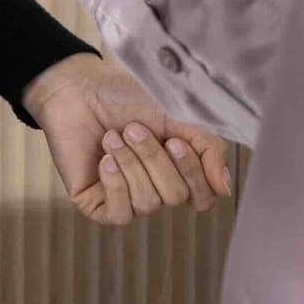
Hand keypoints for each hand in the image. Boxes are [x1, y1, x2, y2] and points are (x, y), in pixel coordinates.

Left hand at [23, 54, 234, 223]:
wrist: (79, 90)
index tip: (176, 140)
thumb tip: (224, 187)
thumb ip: (208, 148)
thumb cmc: (129, 97)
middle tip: (134, 128)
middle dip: (154, 159)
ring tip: (112, 137)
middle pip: (174, 196)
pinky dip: (115, 181)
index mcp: (180, 171)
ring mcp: (129, 200)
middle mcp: (157, 190)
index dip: (194, 174)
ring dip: (131, 163)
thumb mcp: (180, 116)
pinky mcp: (99, 206)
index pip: (204, 197)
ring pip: (147, 203)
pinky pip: (120, 213)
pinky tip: (104, 159)